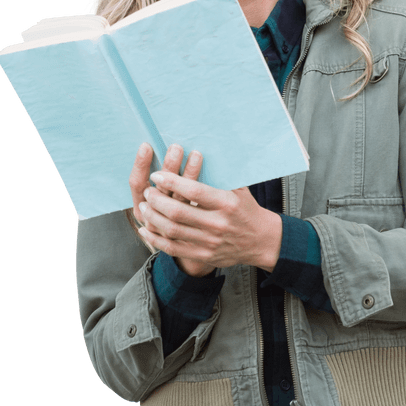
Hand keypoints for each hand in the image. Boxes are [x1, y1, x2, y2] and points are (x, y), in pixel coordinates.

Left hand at [136, 166, 282, 275]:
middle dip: (157, 199)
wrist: (261, 241)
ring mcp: (210, 242)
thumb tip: (197, 151)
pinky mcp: (204, 255)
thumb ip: (220, 174)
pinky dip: (156, 239)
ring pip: (172, 230)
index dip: (171, 182)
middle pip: (178, 211)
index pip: (194, 190)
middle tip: (148, 191)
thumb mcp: (239, 188)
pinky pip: (173, 248)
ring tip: (145, 206)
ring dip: (153, 216)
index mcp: (227, 203)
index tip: (157, 175)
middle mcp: (218, 224)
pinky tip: (146, 229)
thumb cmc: (246, 210)